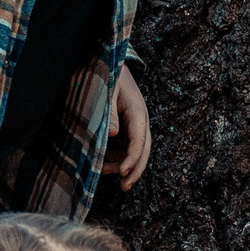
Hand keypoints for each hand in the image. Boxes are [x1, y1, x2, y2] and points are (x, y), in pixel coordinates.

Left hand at [110, 62, 152, 189]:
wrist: (112, 63)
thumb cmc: (108, 76)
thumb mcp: (107, 92)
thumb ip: (110, 113)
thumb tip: (113, 135)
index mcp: (137, 113)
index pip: (139, 141)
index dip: (132, 159)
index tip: (123, 173)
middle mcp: (141, 120)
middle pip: (144, 150)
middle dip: (135, 170)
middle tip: (124, 187)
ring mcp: (137, 123)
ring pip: (138, 151)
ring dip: (125, 165)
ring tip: (105, 172)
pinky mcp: (130, 125)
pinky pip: (130, 146)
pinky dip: (121, 157)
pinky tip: (106, 163)